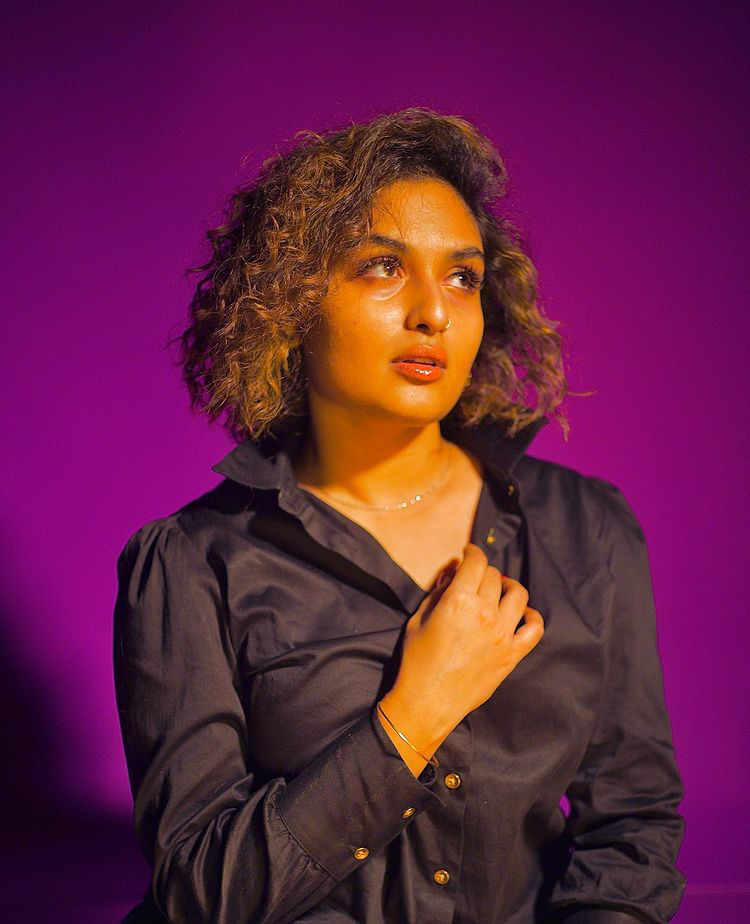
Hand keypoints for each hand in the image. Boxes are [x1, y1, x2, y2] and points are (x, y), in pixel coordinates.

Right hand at [380, 543, 543, 751]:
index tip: (470, 553)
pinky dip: (531, 616)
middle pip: (495, 576)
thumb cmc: (417, 660)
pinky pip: (535, 628)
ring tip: (499, 591)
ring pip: (518, 594)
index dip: (473, 552)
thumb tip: (452, 575)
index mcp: (459, 601)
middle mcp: (485, 613)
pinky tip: (520, 614)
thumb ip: (437, 593)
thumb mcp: (418, 619)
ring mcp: (503, 634)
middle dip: (484, 572)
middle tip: (476, 578)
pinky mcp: (512, 654)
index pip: (476, 562)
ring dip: (508, 587)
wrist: (428, 701)